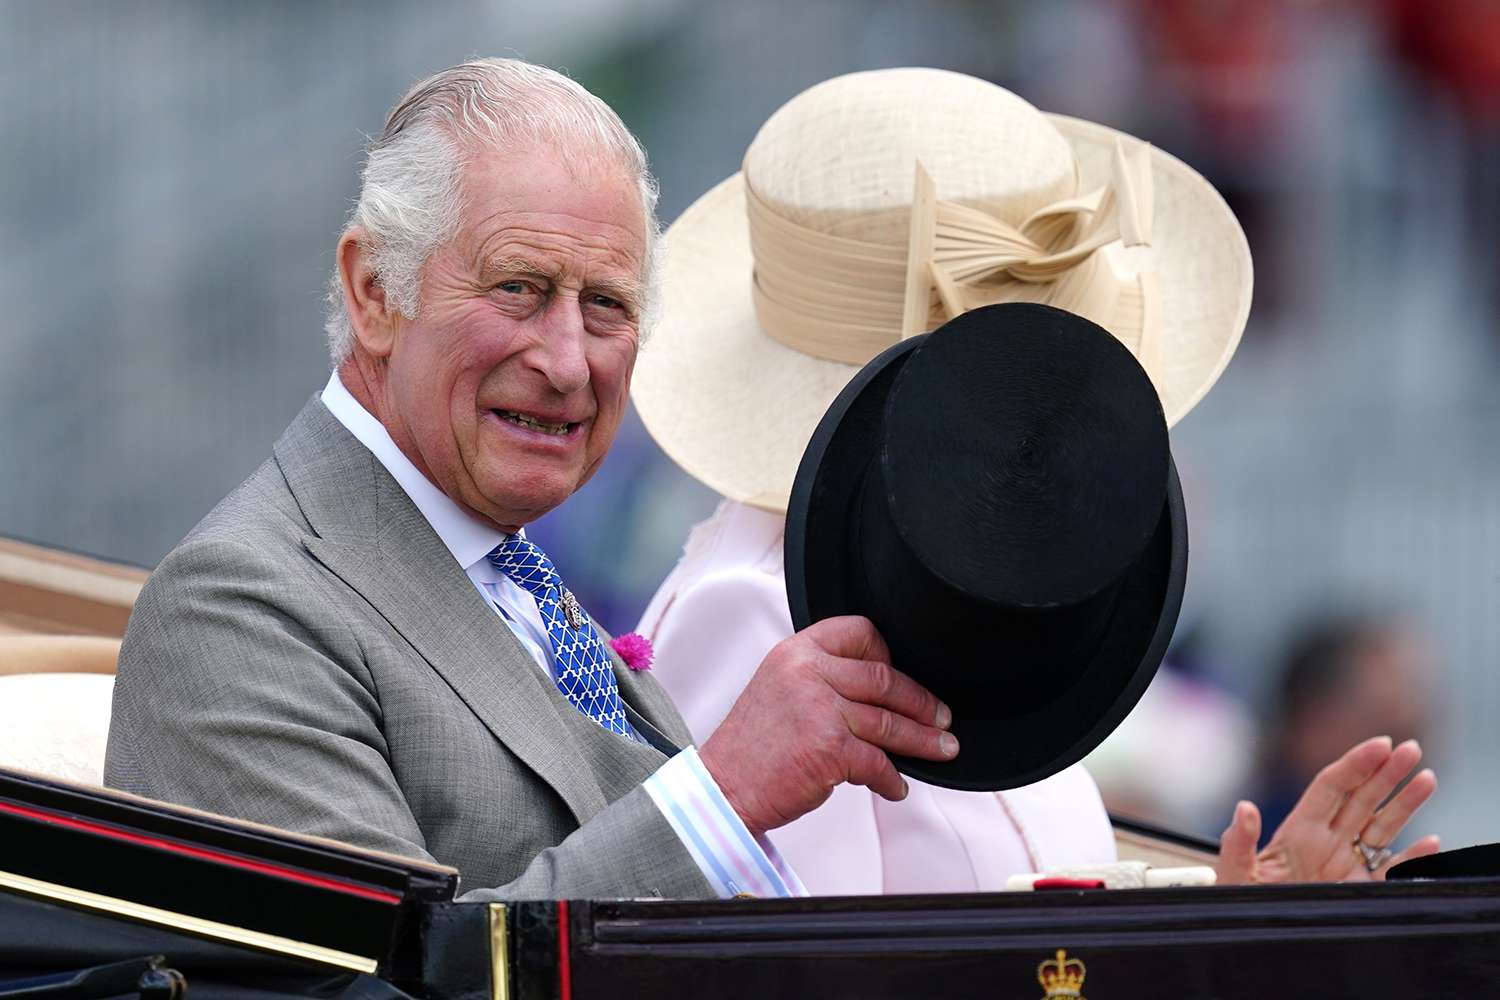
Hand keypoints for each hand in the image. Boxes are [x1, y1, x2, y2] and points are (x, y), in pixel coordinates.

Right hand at [698, 615, 956, 837]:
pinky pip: (878, 762)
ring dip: (923, 740)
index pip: (858, 631)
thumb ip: (819, 679)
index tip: (901, 675)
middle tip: (943, 718)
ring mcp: (820, 709)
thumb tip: (877, 692)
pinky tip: (896, 787)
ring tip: (942, 749)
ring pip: (890, 722)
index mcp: (795, 652)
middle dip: (922, 703)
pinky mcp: (830, 748)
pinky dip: (892, 779)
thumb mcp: (778, 690)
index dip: (887, 653)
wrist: (722, 789)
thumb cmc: (751, 749)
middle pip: (884, 679)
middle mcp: (807, 672)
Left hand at [1216, 736, 1439, 883]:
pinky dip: (1414, 859)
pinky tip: (1431, 843)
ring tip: (1427, 778)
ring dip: (1405, 804)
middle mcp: (1328, 842)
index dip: (1356, 764)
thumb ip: (1239, 842)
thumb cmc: (1241, 904)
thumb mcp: (1235, 873)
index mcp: (1298, 831)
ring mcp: (1348, 865)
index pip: (1331, 787)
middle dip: (1386, 773)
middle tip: (1411, 748)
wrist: (1255, 937)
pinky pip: (1393, 871)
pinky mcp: (1362, 891)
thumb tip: (1244, 808)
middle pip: (1362, 798)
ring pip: (1382, 827)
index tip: (1379, 745)